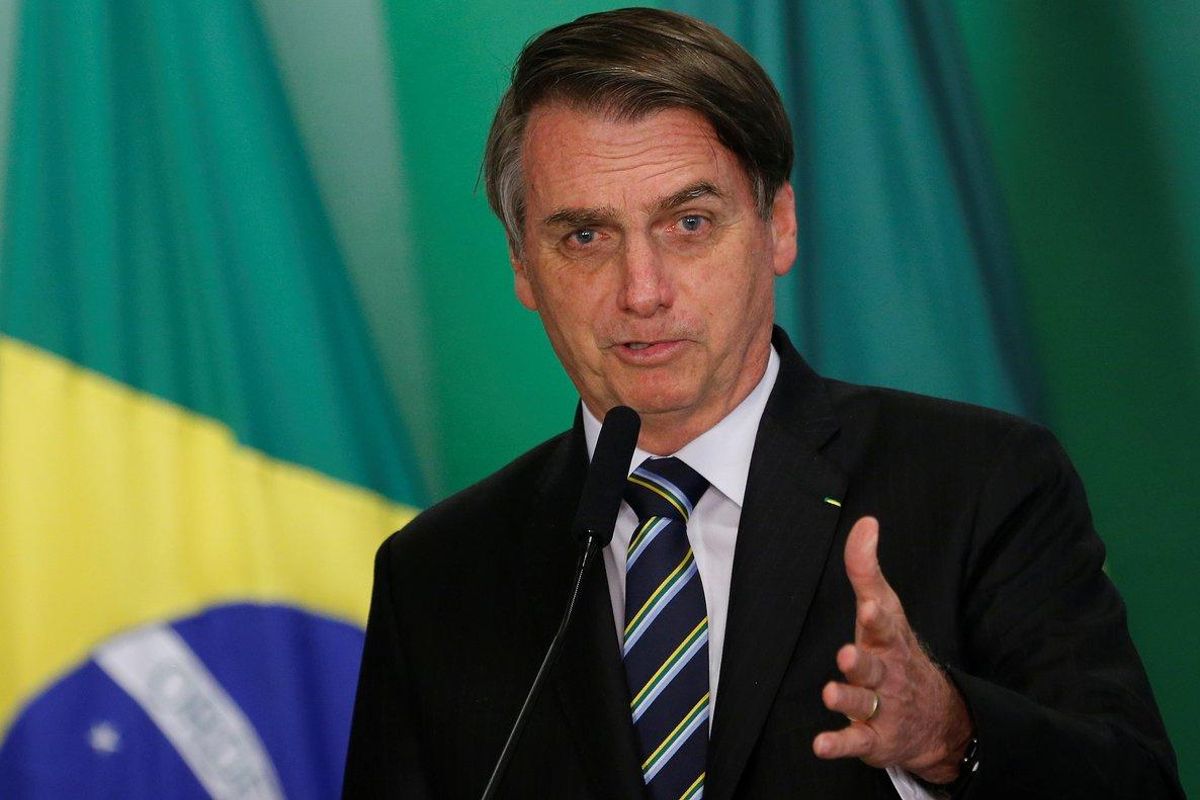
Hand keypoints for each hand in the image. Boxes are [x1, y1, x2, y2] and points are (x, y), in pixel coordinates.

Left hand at [812, 516, 972, 783]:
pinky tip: (820, 744)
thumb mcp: (885, 609)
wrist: (936, 716)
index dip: (877, 617)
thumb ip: (866, 569)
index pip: (884, 626)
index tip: (869, 606)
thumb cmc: (896, 651)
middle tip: (846, 656)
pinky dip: (839, 744)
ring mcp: (881, 707)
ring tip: (830, 693)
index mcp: (888, 641)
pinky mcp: (872, 738)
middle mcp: (886, 674)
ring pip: (864, 704)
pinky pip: (855, 742)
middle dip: (861, 662)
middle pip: (873, 667)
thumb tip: (865, 523)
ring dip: (847, 700)